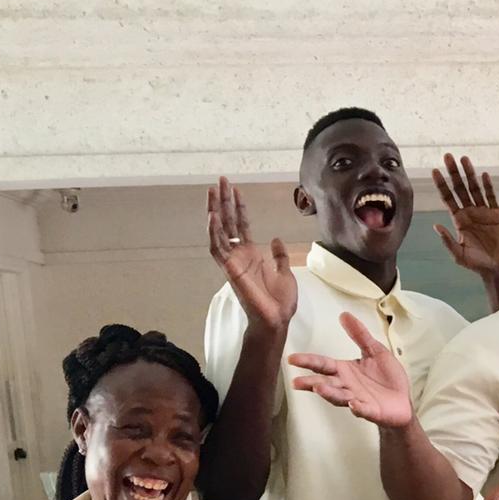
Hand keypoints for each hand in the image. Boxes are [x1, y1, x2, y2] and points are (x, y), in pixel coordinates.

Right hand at [207, 177, 296, 331]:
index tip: (236, 189)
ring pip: (219, 230)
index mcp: (251, 254)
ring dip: (215, 210)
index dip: (238, 207)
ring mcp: (232, 261)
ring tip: (213, 191)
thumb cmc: (280, 301)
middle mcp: (239, 254)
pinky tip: (213, 216)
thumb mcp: (285, 272)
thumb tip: (276, 239)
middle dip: (224, 201)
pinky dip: (214, 232)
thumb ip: (279, 255)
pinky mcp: (229, 269)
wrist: (276, 319)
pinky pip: (217, 248)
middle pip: (228, 222)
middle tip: (220, 180)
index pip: (242, 225)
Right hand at [288, 313, 414, 427]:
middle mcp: (346, 386)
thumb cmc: (387, 377)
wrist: (404, 400)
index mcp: (345, 370)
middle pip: (325, 383)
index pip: (323, 364)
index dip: (308, 361)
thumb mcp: (375, 351)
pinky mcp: (371, 411)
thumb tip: (344, 315)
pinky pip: (363, 410)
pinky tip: (354, 405)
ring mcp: (357, 400)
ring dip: (329, 393)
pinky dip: (358, 409)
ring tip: (318, 388)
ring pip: (339, 397)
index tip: (292, 358)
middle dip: (311, 382)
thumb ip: (360, 335)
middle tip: (297, 381)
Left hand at [432, 154, 498, 276]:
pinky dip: (488, 186)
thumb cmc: (476, 263)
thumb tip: (436, 226)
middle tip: (447, 156)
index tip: (434, 171)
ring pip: (475, 188)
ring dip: (469, 174)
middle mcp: (470, 211)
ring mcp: (483, 211)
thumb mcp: (458, 254)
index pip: (448, 197)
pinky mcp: (497, 214)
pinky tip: (484, 175)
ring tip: (464, 159)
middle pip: (460, 188)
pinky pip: (491, 197)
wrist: (496, 268)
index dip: (442, 184)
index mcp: (459, 219)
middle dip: (454, 173)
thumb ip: (448, 240)